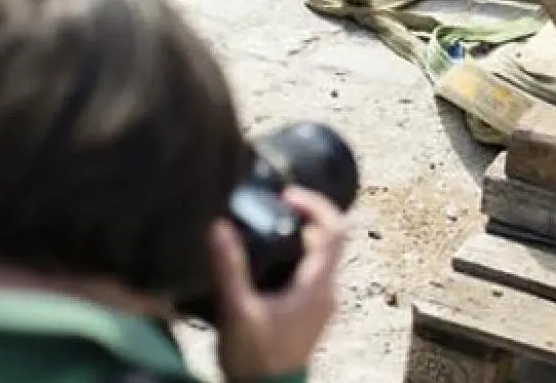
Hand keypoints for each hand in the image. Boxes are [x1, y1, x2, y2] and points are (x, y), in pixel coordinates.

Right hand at [210, 187, 348, 380]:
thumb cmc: (256, 360)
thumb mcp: (238, 310)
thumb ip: (229, 267)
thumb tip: (219, 227)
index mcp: (318, 285)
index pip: (336, 229)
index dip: (315, 204)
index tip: (286, 195)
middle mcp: (328, 292)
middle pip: (327, 240)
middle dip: (301, 219)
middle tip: (269, 209)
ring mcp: (322, 305)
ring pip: (319, 257)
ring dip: (296, 239)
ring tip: (262, 231)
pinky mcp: (311, 314)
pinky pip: (311, 274)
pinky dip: (294, 258)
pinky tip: (265, 263)